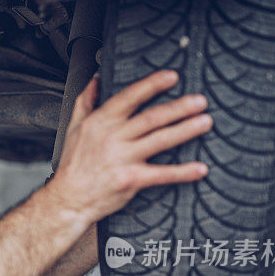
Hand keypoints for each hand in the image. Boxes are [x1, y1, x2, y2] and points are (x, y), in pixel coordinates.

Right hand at [49, 70, 211, 224]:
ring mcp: (123, 159)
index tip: (171, 77)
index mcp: (101, 122)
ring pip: (160, 140)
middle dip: (179, 108)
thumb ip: (86, 101)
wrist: (69, 198)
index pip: (130, 97)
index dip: (152, 85)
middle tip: (199, 101)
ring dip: (186, 130)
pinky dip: (183, 172)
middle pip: (152, 118)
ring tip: (205, 122)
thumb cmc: (73, 165)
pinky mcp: (131, 180)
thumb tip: (95, 80)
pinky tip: (200, 168)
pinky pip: (162, 174)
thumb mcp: (73, 127)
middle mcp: (113, 138)